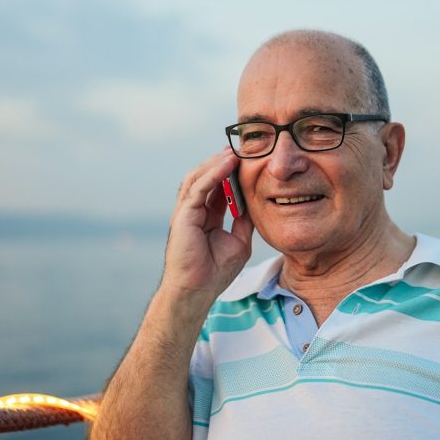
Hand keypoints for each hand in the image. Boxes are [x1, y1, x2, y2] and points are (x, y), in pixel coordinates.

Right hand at [162, 147, 253, 295]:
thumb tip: (256, 204)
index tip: (244, 160)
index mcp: (205, 216)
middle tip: (239, 148)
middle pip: (206, 177)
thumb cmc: (215, 272)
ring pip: (199, 177)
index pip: (217, 187)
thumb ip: (244, 221)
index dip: (229, 173)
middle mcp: (193, 210)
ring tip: (234, 152)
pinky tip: (227, 164)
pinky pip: (199, 187)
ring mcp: (186, 211)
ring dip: (217, 163)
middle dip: (221, 162)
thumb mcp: (239, 241)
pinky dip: (213, 174)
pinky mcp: (183, 214)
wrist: (198, 290)